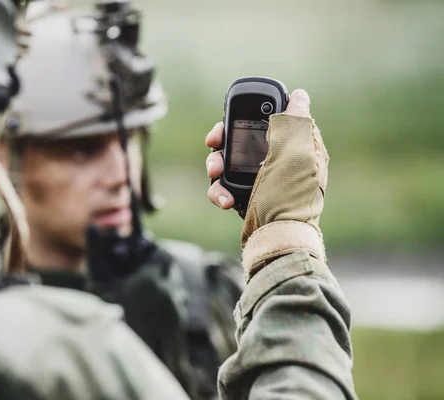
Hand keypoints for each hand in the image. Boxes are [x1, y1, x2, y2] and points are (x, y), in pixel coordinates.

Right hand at [205, 89, 328, 277]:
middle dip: (224, 142)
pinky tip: (223, 200)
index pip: (269, 118)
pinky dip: (219, 190)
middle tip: (213, 144)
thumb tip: (300, 95)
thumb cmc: (289, 199)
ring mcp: (262, 180)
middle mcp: (279, 161)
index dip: (248, 114)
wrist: (278, 241)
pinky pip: (225, 186)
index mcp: (296, 147)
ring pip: (229, 162)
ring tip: (216, 174)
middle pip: (242, 139)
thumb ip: (294, 123)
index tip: (232, 117)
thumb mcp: (294, 155)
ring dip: (216, 166)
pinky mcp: (247, 196)